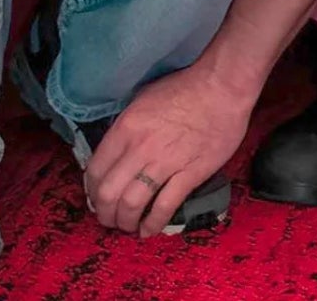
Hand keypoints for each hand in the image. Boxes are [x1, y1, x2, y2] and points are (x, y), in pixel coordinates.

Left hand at [85, 63, 252, 236]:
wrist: (224, 86)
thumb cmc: (185, 87)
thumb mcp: (144, 98)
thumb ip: (127, 126)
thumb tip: (117, 150)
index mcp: (127, 128)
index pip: (96, 170)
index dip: (92, 191)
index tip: (98, 198)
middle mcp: (141, 148)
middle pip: (109, 194)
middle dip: (105, 213)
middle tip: (110, 218)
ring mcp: (166, 163)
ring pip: (132, 204)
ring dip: (125, 222)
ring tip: (129, 225)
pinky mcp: (191, 173)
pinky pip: (165, 206)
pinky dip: (153, 223)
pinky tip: (149, 230)